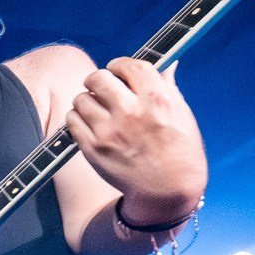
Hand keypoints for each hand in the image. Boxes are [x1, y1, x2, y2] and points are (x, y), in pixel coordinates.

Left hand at [65, 58, 207, 223]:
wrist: (168, 190)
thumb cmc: (180, 152)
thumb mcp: (182, 114)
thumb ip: (168, 87)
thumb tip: (166, 64)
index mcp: (158, 99)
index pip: (131, 66)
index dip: (120, 65)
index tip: (118, 70)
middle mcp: (132, 112)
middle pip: (99, 78)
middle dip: (98, 79)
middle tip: (102, 87)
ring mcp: (110, 130)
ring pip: (82, 98)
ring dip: (87, 100)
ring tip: (97, 109)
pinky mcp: (94, 148)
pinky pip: (72, 120)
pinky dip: (77, 118)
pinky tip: (89, 123)